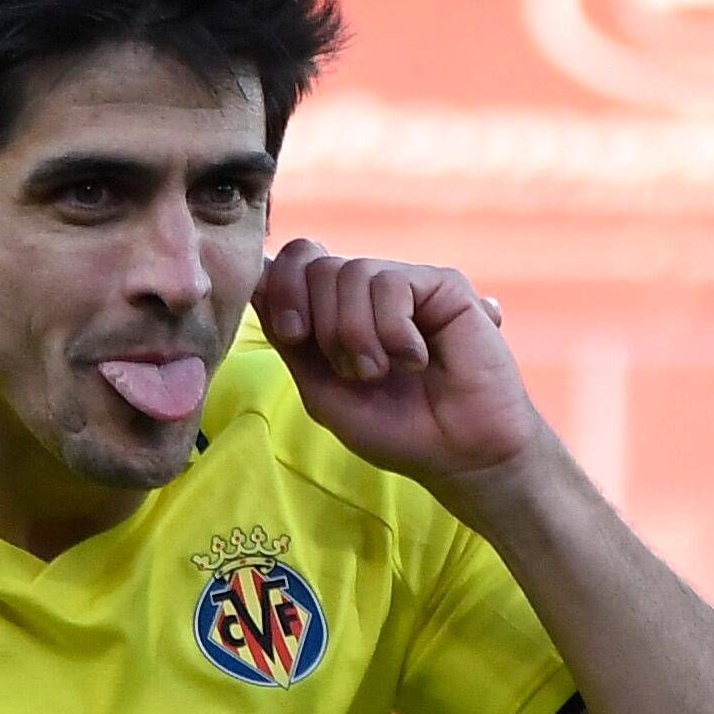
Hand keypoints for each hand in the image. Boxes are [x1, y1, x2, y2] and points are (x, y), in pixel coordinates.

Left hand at [249, 238, 546, 489]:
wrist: (458, 452)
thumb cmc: (394, 428)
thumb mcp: (321, 390)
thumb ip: (289, 339)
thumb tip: (256, 283)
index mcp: (337, 309)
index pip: (295, 261)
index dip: (282, 288)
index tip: (293, 335)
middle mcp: (370, 290)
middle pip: (317, 265)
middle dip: (324, 327)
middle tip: (356, 372)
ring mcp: (407, 284)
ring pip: (352, 272)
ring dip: (358, 335)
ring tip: (383, 371)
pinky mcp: (443, 286)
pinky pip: (393, 283)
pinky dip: (394, 332)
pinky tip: (417, 359)